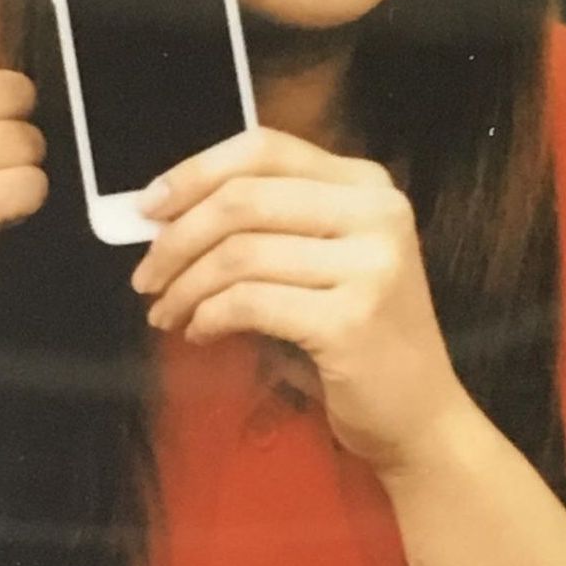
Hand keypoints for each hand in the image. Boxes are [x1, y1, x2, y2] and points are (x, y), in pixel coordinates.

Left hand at [129, 128, 467, 476]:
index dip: (195, 172)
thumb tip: (163, 215)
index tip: (148, 208)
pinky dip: (209, 317)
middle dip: (176, 239)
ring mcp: (370, 265)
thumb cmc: (355, 340)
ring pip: (238, 254)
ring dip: (185, 287)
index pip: (264, 149)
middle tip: (146, 277)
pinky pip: (248, 303)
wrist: (419, 416)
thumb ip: (263, 226)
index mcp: (367, 186)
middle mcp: (376, 213)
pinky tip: (200, 333)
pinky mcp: (351, 320)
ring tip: (168, 313)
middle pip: (242, 198)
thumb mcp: (319, 263)